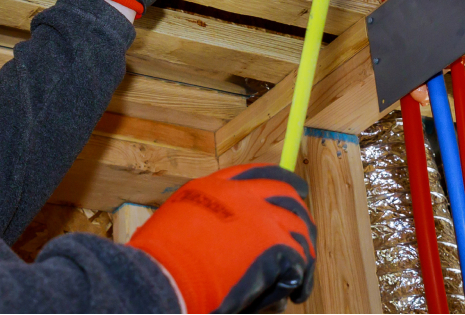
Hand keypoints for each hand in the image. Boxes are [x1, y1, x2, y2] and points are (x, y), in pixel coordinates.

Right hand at [128, 164, 315, 312]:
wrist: (163, 278)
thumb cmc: (158, 263)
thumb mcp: (175, 224)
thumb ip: (203, 222)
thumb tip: (218, 242)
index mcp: (212, 188)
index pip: (255, 174)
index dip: (278, 180)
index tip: (294, 188)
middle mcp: (239, 196)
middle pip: (285, 193)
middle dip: (300, 212)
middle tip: (306, 231)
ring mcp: (260, 216)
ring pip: (298, 226)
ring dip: (303, 252)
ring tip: (299, 277)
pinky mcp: (273, 243)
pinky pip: (298, 257)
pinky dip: (299, 276)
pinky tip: (293, 291)